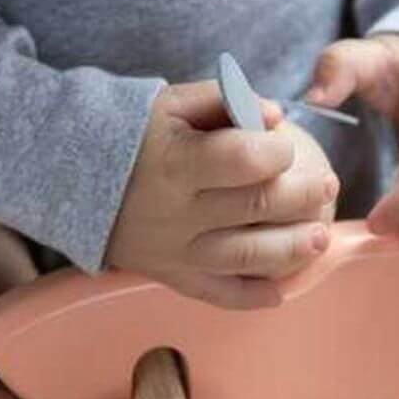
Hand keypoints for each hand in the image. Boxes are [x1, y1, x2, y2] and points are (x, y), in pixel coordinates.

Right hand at [105, 81, 340, 310]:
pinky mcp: (171, 276)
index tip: (287, 145)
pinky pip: (217, 295)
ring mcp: (175, 250)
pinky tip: (281, 290)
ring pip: (247, 258)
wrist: (70, 175)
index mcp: (177, 162)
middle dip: (304, 196)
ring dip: (293, 250)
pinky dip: (253, 298)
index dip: (278, 151)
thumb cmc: (134, 132)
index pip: (245, 160)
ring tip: (320, 238)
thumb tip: (275, 115)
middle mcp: (177, 212)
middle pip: (256, 209)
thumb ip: (224, 100)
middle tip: (328, 186)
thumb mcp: (171, 102)